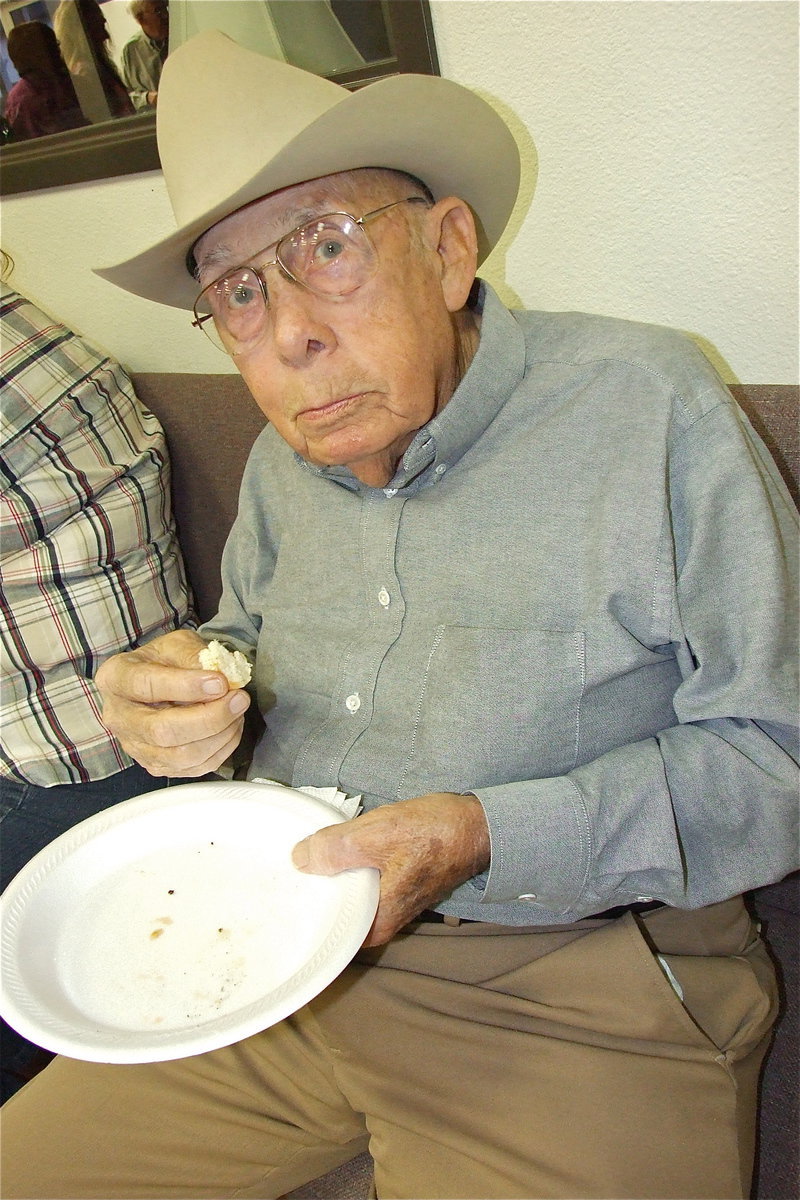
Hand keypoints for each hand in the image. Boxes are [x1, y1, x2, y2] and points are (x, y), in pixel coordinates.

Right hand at [95, 629, 250, 776]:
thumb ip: (194, 656)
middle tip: (239, 699)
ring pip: (179, 755)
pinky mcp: (155, 765)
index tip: (220, 682)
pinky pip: (192, 768)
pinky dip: (220, 749)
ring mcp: (135, 746)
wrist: (157, 682)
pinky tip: (230, 728)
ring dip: (219, 735)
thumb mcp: (177, 644)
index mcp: (116, 678)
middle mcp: (118, 717)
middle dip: (209, 717)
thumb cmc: (165, 662)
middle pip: (162, 730)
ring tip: (237, 711)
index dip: (186, 686)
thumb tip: (219, 677)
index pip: (146, 686)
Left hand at [292, 793, 489, 945]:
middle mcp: (383, 921)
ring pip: (348, 893)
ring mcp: (390, 901)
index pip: (327, 933)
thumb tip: (299, 859)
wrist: (477, 823)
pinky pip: (360, 879)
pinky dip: (349, 864)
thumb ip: (336, 849)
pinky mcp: (395, 881)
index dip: (303, 910)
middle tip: (287, 868)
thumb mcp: (378, 835)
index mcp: (377, 924)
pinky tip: (336, 847)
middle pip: (335, 911)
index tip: (282, 890)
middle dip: (313, 889)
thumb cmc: (435, 834)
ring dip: (332, 873)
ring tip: (307, 853)